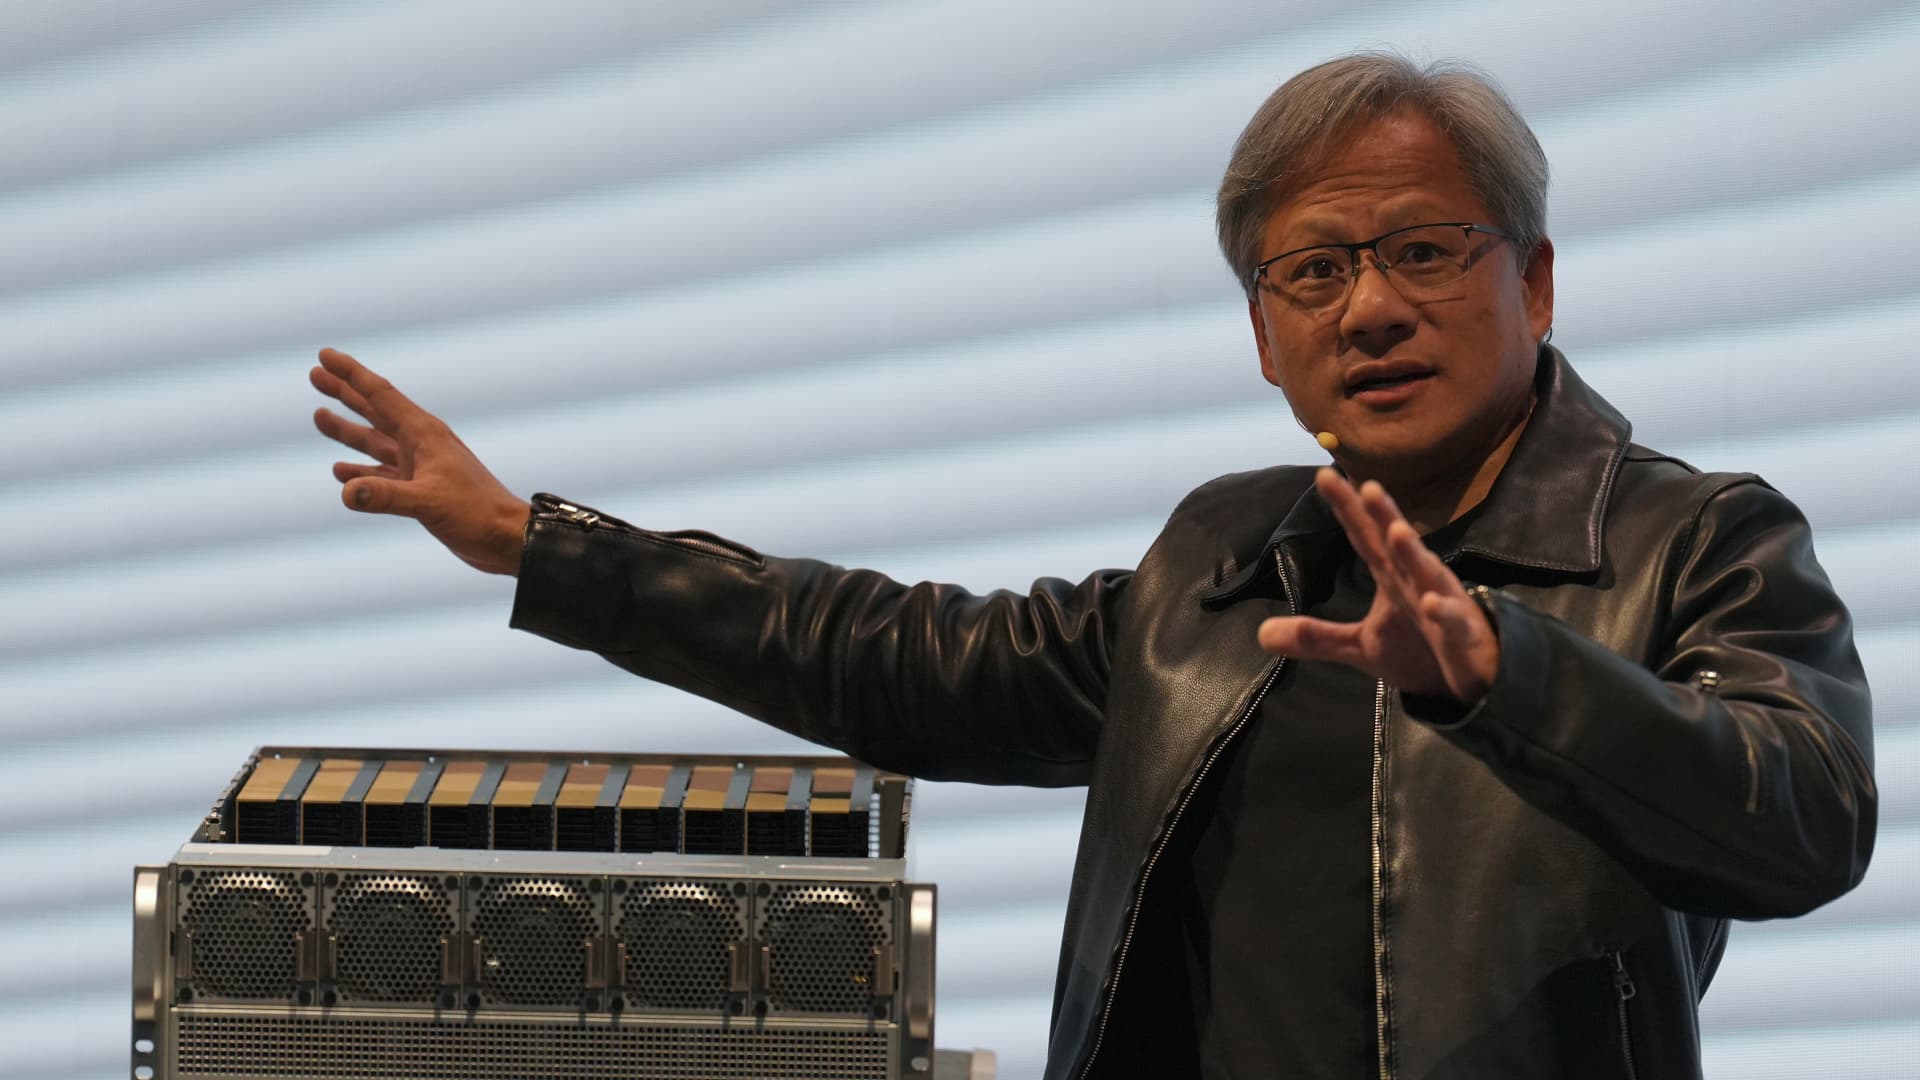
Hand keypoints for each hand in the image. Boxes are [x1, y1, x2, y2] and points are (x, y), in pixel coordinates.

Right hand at [310, 347, 530, 575]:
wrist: (506, 539)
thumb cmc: (477, 514)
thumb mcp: (429, 503)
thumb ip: (387, 496)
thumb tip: (346, 492)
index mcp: (424, 434)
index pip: (380, 395)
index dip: (351, 374)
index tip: (324, 355)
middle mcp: (421, 444)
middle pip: (374, 411)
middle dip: (344, 392)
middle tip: (314, 374)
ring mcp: (420, 467)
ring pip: (375, 441)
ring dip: (348, 430)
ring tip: (319, 416)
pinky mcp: (420, 490)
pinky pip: (382, 474)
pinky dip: (361, 470)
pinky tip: (341, 471)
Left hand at [1256, 468, 1498, 702]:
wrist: (1468, 681)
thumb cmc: (1418, 651)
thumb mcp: (1359, 646)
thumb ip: (1315, 636)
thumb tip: (1260, 635)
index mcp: (1391, 577)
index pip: (1364, 537)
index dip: (1346, 509)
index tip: (1324, 477)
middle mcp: (1415, 581)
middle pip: (1395, 543)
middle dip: (1383, 515)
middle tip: (1366, 486)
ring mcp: (1441, 603)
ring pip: (1428, 573)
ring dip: (1414, 553)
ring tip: (1398, 530)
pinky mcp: (1461, 633)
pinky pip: (1453, 621)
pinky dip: (1444, 611)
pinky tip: (1431, 603)